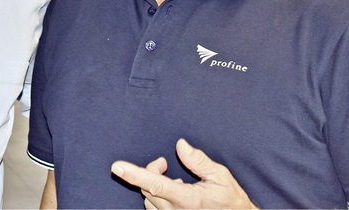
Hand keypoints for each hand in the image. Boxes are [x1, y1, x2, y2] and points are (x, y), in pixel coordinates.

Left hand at [111, 139, 256, 208]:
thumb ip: (199, 161)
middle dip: (151, 171)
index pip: (155, 184)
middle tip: (165, 163)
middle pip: (148, 188)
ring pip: (149, 200)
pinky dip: (157, 197)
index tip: (117, 167)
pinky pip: (154, 209)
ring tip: (175, 181)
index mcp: (188, 200)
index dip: (134, 174)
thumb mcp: (221, 177)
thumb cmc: (231, 201)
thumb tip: (180, 145)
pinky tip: (173, 193)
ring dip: (153, 185)